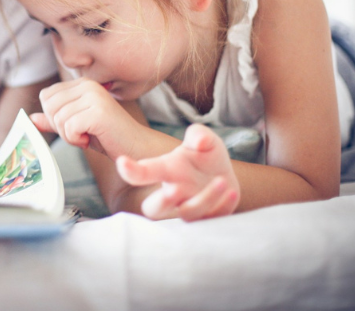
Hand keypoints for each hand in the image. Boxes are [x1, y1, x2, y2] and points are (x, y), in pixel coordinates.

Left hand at [33, 78, 143, 158]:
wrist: (135, 147)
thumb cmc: (107, 136)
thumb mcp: (76, 126)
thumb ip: (54, 120)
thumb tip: (31, 118)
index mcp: (81, 83)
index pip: (46, 96)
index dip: (53, 117)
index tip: (74, 125)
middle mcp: (88, 85)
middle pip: (49, 106)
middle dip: (59, 127)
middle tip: (80, 132)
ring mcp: (94, 96)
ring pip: (57, 118)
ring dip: (69, 135)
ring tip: (88, 135)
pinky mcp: (98, 112)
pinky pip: (68, 128)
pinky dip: (76, 140)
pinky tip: (91, 139)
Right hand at [116, 123, 239, 221]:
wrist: (223, 172)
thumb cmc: (204, 154)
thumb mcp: (203, 138)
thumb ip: (199, 134)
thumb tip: (199, 140)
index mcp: (166, 171)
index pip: (143, 173)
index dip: (131, 171)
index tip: (123, 162)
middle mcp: (173, 192)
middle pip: (153, 209)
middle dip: (160, 202)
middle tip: (172, 191)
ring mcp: (190, 207)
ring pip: (187, 215)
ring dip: (203, 200)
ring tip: (221, 181)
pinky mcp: (210, 217)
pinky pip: (213, 220)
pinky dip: (223, 206)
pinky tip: (231, 192)